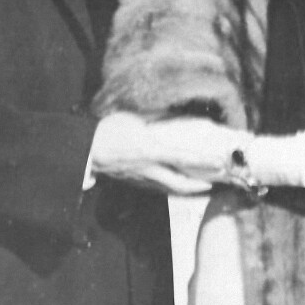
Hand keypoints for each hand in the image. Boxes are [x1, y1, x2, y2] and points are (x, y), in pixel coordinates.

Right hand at [89, 112, 217, 194]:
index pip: (182, 158)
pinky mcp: (134, 182)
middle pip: (180, 183)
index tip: (219, 163)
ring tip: (202, 187)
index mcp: (150, 150)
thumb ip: (155, 118)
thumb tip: (174, 115)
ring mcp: (142, 177)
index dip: (202, 162)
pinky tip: (176, 185)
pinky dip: (171, 188)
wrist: (86, 150)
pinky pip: (158, 187)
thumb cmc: (107, 130)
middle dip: (199, 187)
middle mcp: (149, 168)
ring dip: (187, 190)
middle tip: (216, 184)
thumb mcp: (133, 118)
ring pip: (170, 188)